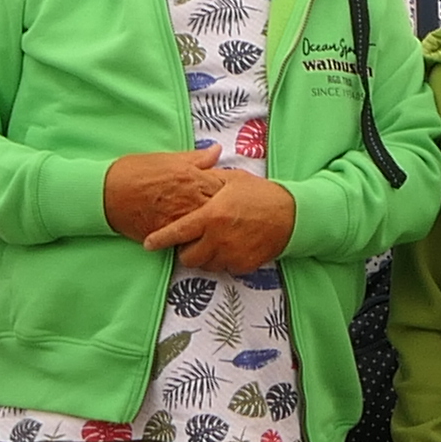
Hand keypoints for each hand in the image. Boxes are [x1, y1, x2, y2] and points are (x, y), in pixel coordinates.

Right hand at [100, 149, 221, 240]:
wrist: (106, 194)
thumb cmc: (135, 172)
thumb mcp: (167, 159)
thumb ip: (196, 158)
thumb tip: (217, 151)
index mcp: (194, 178)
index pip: (225, 187)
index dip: (229, 190)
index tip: (229, 192)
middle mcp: (191, 200)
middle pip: (221, 209)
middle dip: (224, 209)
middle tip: (225, 211)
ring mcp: (182, 220)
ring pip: (208, 227)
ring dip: (211, 226)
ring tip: (211, 224)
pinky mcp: (170, 235)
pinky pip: (190, 239)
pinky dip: (194, 238)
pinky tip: (194, 235)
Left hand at [145, 167, 300, 276]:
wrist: (292, 215)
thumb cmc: (260, 194)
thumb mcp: (232, 180)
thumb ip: (207, 180)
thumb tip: (190, 173)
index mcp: (211, 216)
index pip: (177, 232)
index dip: (160, 240)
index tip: (148, 244)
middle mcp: (218, 238)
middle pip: (188, 258)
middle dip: (187, 251)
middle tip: (194, 240)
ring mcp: (231, 254)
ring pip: (205, 266)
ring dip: (205, 257)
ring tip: (215, 241)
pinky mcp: (244, 266)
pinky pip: (224, 268)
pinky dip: (223, 261)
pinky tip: (232, 246)